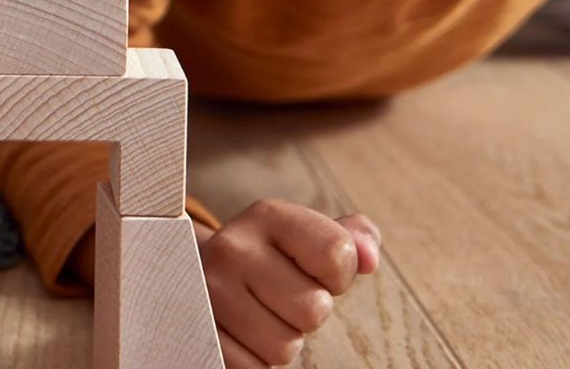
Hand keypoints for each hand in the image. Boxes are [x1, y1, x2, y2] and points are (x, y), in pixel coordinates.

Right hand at [195, 199, 380, 367]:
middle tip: (284, 295)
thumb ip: (349, 238)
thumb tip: (370, 258)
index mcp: (267, 215)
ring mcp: (210, 293)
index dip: (339, 274)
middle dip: (309, 311)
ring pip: (285, 348)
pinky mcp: (199, 334)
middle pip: (314, 309)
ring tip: (261, 312)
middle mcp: (233, 248)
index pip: (337, 253)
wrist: (200, 273)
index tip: (316, 269)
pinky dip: (256, 359)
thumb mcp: (306, 234)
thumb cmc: (271, 257)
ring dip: (282, 338)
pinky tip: (243, 331)